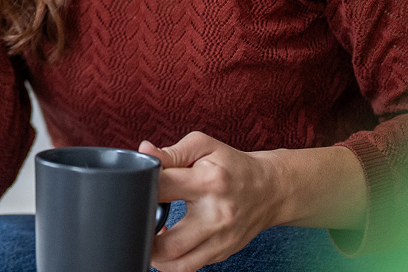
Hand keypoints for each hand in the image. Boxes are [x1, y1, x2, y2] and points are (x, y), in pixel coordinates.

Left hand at [140, 132, 285, 271]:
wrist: (270, 189)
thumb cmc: (233, 166)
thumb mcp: (204, 147)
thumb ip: (172, 152)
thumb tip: (144, 152)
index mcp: (208, 183)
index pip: (162, 189)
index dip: (142, 188)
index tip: (138, 187)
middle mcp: (215, 216)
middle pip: (168, 244)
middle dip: (144, 236)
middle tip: (137, 222)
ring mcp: (220, 240)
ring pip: (179, 264)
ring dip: (156, 256)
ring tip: (150, 238)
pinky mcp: (222, 253)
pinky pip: (190, 267)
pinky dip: (173, 260)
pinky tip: (168, 243)